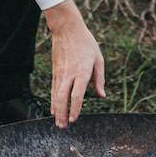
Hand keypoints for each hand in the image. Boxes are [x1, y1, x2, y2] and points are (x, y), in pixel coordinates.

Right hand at [43, 0, 105, 128]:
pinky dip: (53, 101)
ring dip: (56, 111)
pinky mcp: (55, 71)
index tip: (74, 119)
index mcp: (82, 71)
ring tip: (58, 124)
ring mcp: (60, 73)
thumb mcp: (98, 59)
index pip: (77, 94)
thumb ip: (99, 79)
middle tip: (63, 127)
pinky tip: (54, 110)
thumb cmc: (86, 43)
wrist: (67, 29)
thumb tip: (102, 96)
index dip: (75, 109)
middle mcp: (69, 74)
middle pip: (63, 98)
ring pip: (56, 95)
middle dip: (62, 114)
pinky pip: (53, 89)